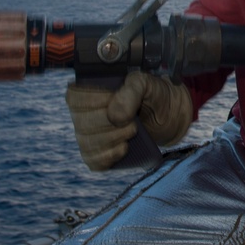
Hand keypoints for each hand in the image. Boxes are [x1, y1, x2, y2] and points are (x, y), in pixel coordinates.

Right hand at [65, 73, 192, 170]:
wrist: (170, 115)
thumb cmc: (153, 95)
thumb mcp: (146, 83)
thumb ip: (130, 91)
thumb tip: (113, 116)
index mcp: (91, 90)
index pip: (74, 97)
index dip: (93, 101)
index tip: (115, 100)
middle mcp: (85, 113)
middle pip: (82, 123)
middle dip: (109, 124)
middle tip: (133, 121)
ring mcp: (90, 135)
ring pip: (87, 143)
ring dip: (112, 139)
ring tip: (134, 131)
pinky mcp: (100, 154)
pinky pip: (93, 161)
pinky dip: (108, 157)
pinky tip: (124, 149)